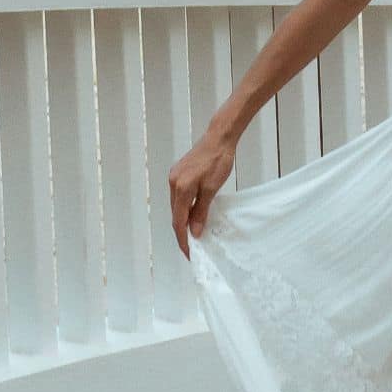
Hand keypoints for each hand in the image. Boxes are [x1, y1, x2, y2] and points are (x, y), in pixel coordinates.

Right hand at [168, 129, 236, 257]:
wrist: (218, 139)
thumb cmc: (218, 161)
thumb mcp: (212, 189)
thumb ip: (201, 211)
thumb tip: (195, 231)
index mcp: (181, 188)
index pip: (179, 221)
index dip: (183, 239)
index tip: (189, 252)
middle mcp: (173, 183)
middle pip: (175, 214)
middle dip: (182, 232)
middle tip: (192, 247)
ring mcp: (174, 177)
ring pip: (177, 206)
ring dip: (184, 220)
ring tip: (194, 234)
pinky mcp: (178, 173)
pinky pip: (179, 196)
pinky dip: (185, 208)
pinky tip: (193, 214)